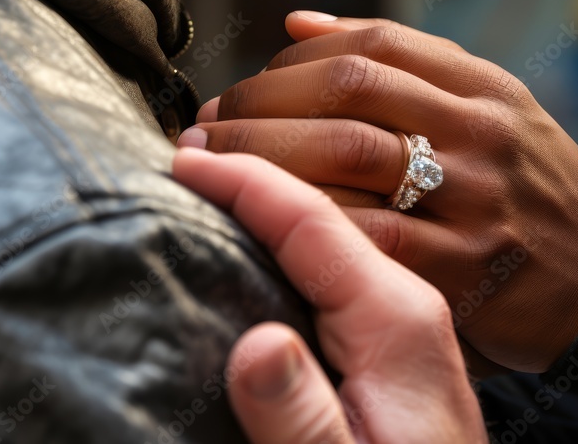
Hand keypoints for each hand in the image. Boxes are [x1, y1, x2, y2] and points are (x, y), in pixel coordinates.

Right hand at [172, 149, 484, 443]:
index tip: (181, 160)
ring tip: (197, 187)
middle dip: (248, 179)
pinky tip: (240, 246)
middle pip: (316, 215)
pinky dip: (275, 248)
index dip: (244, 180)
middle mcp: (401, 302)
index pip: (311, 221)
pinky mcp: (383, 342)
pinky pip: (323, 274)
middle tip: (176, 159)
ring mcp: (394, 319)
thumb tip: (256, 345)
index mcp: (397, 318)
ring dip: (259, 208)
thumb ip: (303, 418)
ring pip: (319, 240)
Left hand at [181, 12, 577, 372]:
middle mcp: (483, 133)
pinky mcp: (464, 271)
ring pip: (346, 156)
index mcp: (488, 89)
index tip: (243, 86)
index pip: (373, 43)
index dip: (291, 59)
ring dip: (261, 158)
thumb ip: (405, 65)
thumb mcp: (497, 111)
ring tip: (210, 168)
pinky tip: (258, 223)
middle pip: (347, 90)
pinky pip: (365, 236)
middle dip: (258, 104)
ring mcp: (475, 200)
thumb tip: (295, 23)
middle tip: (205, 127)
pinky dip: (301, 222)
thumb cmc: (536, 192)